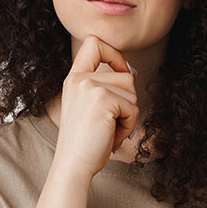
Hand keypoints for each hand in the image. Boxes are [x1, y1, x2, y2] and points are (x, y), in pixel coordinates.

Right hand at [51, 35, 137, 177]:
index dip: (114, 53)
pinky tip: (112, 136)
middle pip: (126, 75)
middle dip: (127, 102)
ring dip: (128, 115)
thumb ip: (103, 85)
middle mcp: (80, 79)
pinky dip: (128, 125)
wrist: (73, 164)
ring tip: (109, 130)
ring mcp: (91, 87)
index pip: (93, 43)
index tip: (120, 71)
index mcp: (74, 78)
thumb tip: (131, 71)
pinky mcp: (104, 100)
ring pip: (132, 92)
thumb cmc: (85, 141)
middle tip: (109, 123)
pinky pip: (133, 108)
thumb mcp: (89, 106)